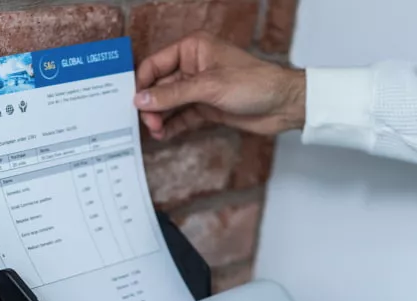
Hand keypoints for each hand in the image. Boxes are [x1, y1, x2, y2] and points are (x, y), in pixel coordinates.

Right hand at [134, 31, 305, 140]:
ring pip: (170, 103)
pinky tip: (164, 135)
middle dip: (151, 104)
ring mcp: (200, 88)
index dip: (142, 82)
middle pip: (160, 86)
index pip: (155, 64)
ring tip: (155, 131)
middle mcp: (193, 66)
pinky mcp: (207, 106)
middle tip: (147, 123)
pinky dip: (173, 125)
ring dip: (160, 117)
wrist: (284, 104)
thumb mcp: (209, 87)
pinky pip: (182, 116)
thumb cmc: (254, 83)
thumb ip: (173, 95)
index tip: (132, 102)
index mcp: (193, 48)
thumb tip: (141, 100)